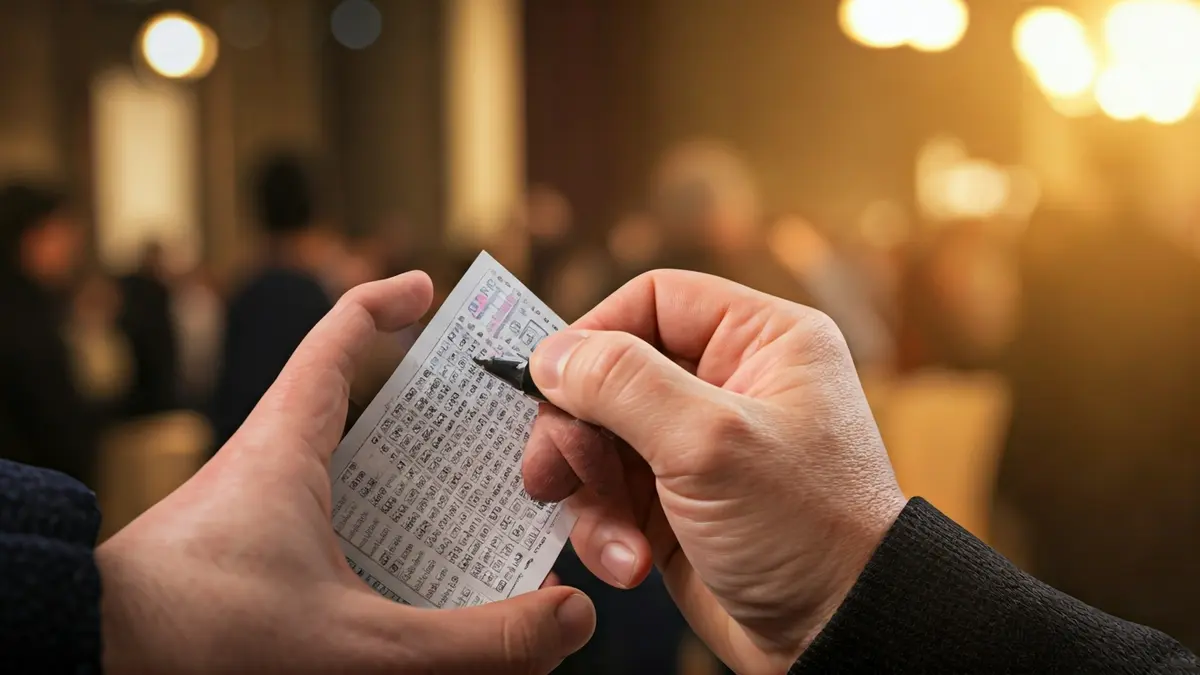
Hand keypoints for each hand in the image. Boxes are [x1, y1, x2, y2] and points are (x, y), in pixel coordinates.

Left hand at [98, 273, 594, 673]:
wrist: (89, 658)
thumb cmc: (198, 636)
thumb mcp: (357, 644)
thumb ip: (472, 641)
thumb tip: (570, 618)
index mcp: (288, 442)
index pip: (339, 335)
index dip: (388, 301)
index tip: (433, 291)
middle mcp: (270, 461)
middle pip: (360, 405)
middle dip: (429, 417)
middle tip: (493, 436)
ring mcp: (252, 507)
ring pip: (347, 473)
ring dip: (406, 485)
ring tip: (473, 517)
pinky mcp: (243, 553)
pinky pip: (325, 525)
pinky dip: (374, 537)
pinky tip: (411, 583)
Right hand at [523, 270, 905, 674]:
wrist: (838, 635)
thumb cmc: (805, 528)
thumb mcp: (711, 442)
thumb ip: (624, 385)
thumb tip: (551, 355)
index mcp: (760, 341)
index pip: (653, 302)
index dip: (595, 336)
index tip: (550, 383)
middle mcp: (728, 384)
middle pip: (612, 374)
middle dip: (577, 431)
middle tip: (550, 474)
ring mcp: (698, 446)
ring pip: (601, 439)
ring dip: (590, 491)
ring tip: (613, 537)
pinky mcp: (676, 502)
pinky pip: (610, 495)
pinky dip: (606, 529)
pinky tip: (631, 564)